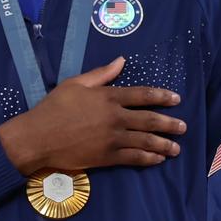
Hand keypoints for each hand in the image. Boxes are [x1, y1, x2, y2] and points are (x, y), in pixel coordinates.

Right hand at [0, 57, 185, 173]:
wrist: (37, 137)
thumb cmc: (54, 108)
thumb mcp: (76, 84)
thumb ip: (101, 74)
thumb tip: (121, 61)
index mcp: (109, 97)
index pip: (143, 95)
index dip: (162, 96)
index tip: (176, 99)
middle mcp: (115, 117)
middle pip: (150, 120)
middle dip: (170, 124)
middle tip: (183, 127)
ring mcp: (112, 138)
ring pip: (145, 141)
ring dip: (164, 144)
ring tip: (176, 148)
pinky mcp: (106, 156)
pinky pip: (133, 158)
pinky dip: (148, 158)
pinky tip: (158, 159)